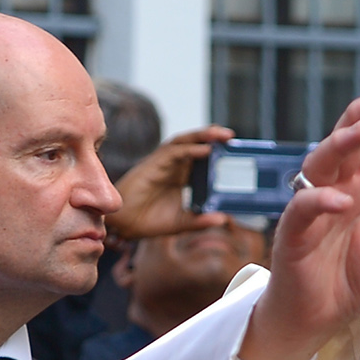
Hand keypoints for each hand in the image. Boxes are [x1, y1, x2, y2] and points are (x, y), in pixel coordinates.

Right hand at [104, 126, 234, 241]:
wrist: (123, 224)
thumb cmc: (148, 220)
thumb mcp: (181, 222)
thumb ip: (201, 220)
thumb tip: (224, 219)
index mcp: (181, 175)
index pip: (202, 158)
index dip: (218, 152)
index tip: (235, 152)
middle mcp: (173, 165)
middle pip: (196, 144)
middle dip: (214, 137)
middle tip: (232, 137)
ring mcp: (163, 163)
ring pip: (186, 142)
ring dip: (205, 136)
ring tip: (223, 135)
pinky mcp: (154, 164)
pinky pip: (175, 152)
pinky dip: (191, 150)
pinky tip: (206, 150)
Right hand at [236, 93, 359, 359]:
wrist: (312, 322)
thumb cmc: (342, 284)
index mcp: (356, 192)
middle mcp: (332, 193)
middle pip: (343, 147)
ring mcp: (309, 212)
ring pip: (319, 166)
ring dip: (339, 145)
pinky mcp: (292, 235)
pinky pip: (302, 209)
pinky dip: (320, 201)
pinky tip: (343, 199)